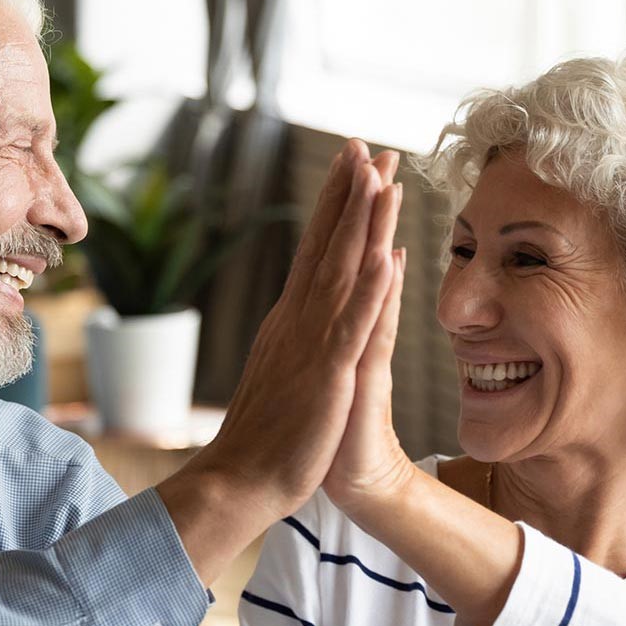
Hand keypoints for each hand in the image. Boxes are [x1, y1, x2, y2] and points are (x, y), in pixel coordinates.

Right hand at [158, 141, 403, 581]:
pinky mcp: (327, 374)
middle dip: (350, 193)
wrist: (239, 481)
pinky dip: (369, 289)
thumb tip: (301, 313)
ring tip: (382, 178)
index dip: (336, 205)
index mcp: (291, 320)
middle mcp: (297, 320)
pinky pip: (352, 325)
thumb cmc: (265, 438)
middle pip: (327, 245)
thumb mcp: (284, 375)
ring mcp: (311, 344)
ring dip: (362, 223)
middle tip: (367, 145)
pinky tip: (385, 256)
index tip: (353, 164)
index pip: (315, 250)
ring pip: (341, 271)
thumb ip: (295, 340)